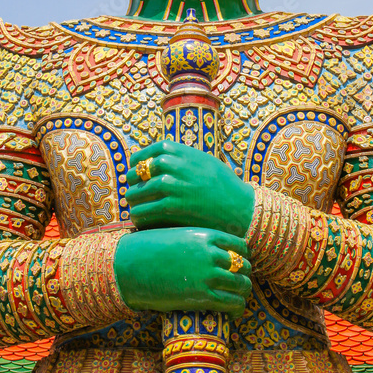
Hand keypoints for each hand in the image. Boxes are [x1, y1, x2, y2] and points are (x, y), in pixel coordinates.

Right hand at [114, 227, 251, 315]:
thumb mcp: (178, 235)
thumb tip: (211, 253)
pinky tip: (231, 313)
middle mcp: (212, 253)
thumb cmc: (148, 249)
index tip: (237, 266)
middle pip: (244, 266)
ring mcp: (209, 275)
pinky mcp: (203, 297)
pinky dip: (236, 309)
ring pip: (242, 286)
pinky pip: (233, 303)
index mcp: (207, 235)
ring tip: (235, 301)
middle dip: (243, 276)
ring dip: (241, 294)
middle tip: (237, 285)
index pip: (240, 246)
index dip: (242, 257)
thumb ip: (198, 242)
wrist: (130, 265)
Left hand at [126, 140, 254, 237]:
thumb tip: (158, 159)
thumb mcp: (204, 161)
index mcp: (181, 152)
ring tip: (136, 208)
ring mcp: (172, 186)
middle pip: (137, 173)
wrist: (241, 207)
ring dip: (133, 202)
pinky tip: (142, 220)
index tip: (135, 172)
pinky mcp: (172, 207)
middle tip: (133, 193)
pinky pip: (143, 211)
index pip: (146, 154)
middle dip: (132, 184)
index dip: (137, 164)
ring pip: (136, 193)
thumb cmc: (224, 185)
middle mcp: (174, 165)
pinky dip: (138, 217)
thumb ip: (182, 158)